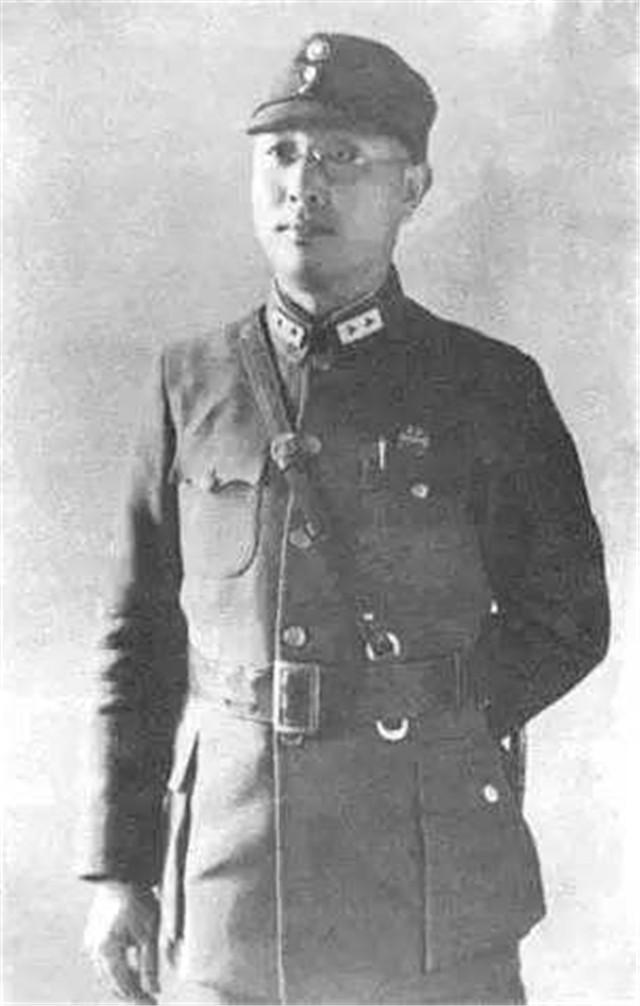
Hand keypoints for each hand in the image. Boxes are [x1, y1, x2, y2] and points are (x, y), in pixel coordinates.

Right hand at [84, 881, 159, 1003]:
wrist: (122, 876)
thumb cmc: (139, 902)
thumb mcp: (149, 934)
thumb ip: (150, 965)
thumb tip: (153, 990)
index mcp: (107, 951)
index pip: (124, 986)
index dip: (139, 998)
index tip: (153, 1004)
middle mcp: (94, 950)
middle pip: (113, 983)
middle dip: (131, 993)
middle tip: (150, 999)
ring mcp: (90, 943)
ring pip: (107, 974)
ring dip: (124, 982)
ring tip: (143, 984)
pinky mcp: (92, 936)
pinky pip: (104, 961)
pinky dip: (117, 968)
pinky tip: (132, 967)